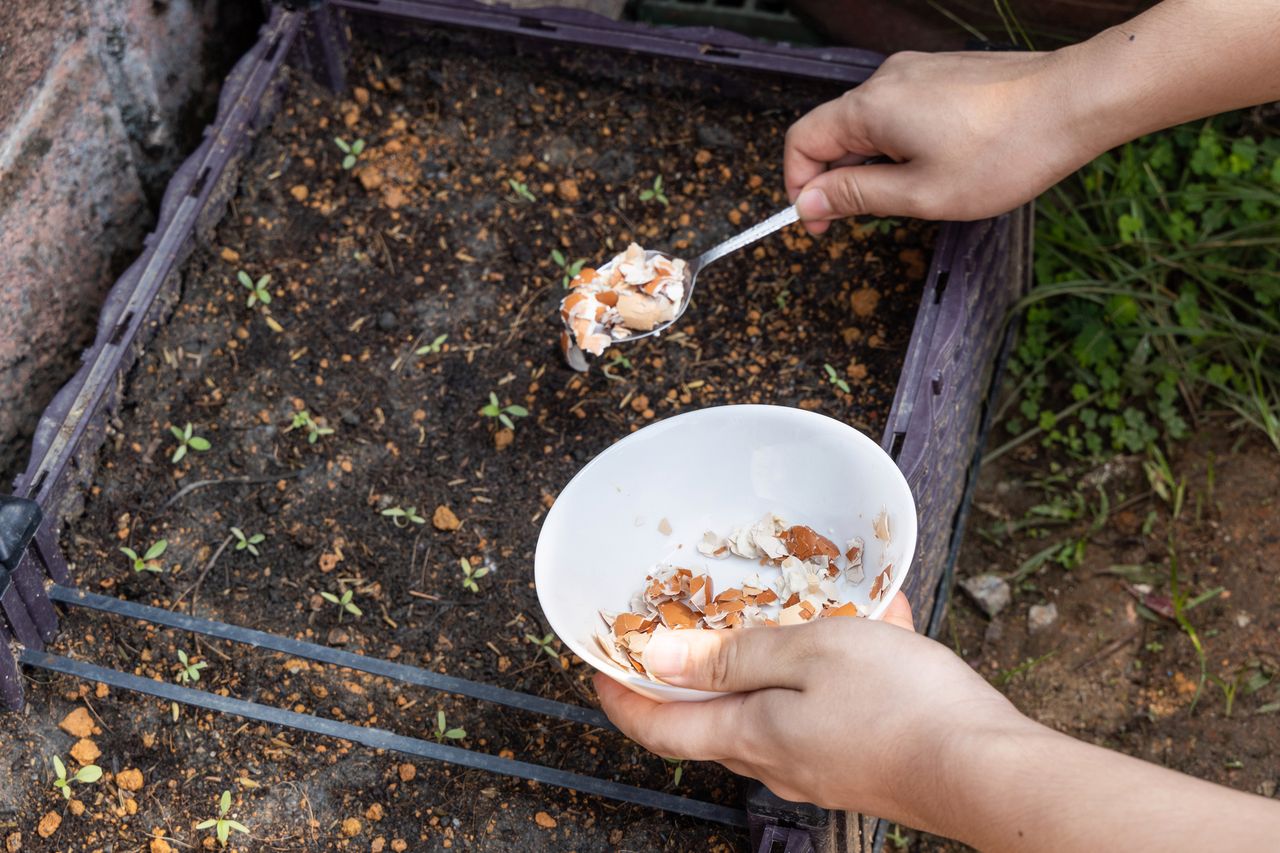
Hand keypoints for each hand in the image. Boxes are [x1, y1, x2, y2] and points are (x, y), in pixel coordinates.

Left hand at [594, 593, 1032, 831]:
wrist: (988, 768)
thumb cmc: (900, 705)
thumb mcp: (808, 654)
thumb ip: (733, 657)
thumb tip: (658, 663)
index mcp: (751, 735)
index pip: (659, 729)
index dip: (620, 698)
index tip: (598, 666)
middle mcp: (777, 762)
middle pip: (713, 718)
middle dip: (697, 672)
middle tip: (694, 622)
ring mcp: (821, 767)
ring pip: (775, 706)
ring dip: (775, 658)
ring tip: (804, 606)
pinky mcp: (861, 763)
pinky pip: (826, 708)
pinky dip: (831, 667)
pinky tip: (871, 628)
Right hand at [784, 50, 1094, 229]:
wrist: (1074, 103)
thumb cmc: (1004, 152)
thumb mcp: (921, 194)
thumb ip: (856, 196)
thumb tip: (809, 201)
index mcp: (870, 107)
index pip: (802, 141)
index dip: (799, 186)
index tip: (819, 223)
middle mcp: (887, 80)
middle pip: (834, 131)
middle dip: (838, 178)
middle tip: (865, 219)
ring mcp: (917, 72)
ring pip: (870, 124)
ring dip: (873, 163)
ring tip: (914, 193)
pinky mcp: (944, 74)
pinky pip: (901, 111)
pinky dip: (900, 144)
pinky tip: (939, 166)